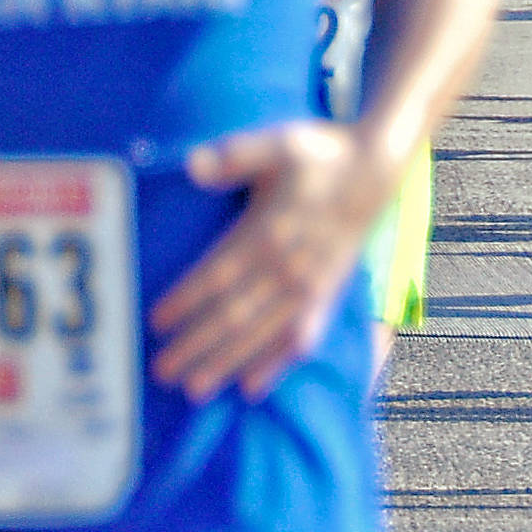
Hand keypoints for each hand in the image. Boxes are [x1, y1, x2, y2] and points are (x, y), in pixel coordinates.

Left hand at [151, 119, 387, 399]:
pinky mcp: (327, 295)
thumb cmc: (319, 153)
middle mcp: (290, 267)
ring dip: (227, 362)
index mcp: (271, 230)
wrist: (377, 169)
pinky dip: (276, 364)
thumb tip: (195, 165)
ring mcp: (311, 286)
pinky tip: (252, 388)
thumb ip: (236, 155)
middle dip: (197, 344)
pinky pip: (300, 337)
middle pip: (235, 314)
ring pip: (261, 334)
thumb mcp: (279, 142)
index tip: (155, 322)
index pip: (219, 273)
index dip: (187, 299)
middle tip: (160, 371)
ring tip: (194, 389)